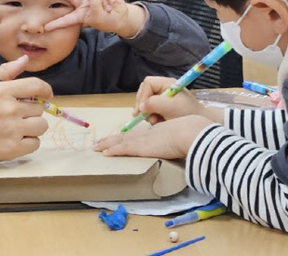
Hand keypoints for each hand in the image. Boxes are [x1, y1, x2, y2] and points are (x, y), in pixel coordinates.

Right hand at [0, 55, 51, 169]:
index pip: (36, 86)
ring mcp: (12, 130)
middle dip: (31, 111)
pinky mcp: (13, 149)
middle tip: (17, 115)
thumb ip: (6, 71)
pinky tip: (16, 139)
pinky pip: (36, 143)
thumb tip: (25, 59)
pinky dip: (29, 142)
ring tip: (18, 128)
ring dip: (33, 127)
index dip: (45, 90)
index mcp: (2, 91)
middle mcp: (9, 109)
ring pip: (41, 125)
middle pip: (39, 108)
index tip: (45, 95)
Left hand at [44, 0, 147, 37]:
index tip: (45, 28)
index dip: (56, 23)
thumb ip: (95, 5)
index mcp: (81, 15)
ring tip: (109, 10)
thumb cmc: (109, 21)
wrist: (122, 17)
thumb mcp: (100, 18)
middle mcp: (84, 5)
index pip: (67, 19)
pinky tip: (113, 4)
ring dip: (104, 3)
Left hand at [93, 114, 213, 159]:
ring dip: (107, 145)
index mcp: (156, 133)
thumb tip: (181, 149)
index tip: (117, 140)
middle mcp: (146, 135)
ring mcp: (143, 141)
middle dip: (110, 141)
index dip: (125, 138)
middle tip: (98, 143)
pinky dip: (113, 150)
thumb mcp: (182, 139)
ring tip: (95, 147)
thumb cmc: (192, 135)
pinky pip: (124, 149)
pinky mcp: (142, 147)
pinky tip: (104, 153)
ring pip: (120, 142)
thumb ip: (177, 144)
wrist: (190, 133)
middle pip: (124, 137)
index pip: (137, 136)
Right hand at [132, 76, 211, 125]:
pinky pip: (152, 110)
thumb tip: (140, 107)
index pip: (147, 83)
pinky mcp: (165, 108)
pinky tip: (159, 122)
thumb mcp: (169, 107)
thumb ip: (153, 104)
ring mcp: (164, 99)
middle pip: (145, 93)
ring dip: (149, 113)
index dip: (143, 95)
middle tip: (143, 116)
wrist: (201, 126)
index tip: (142, 109)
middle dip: (144, 105)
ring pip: (147, 103)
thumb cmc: (187, 113)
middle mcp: (164, 89)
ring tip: (156, 121)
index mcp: (167, 83)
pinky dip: (153, 117)